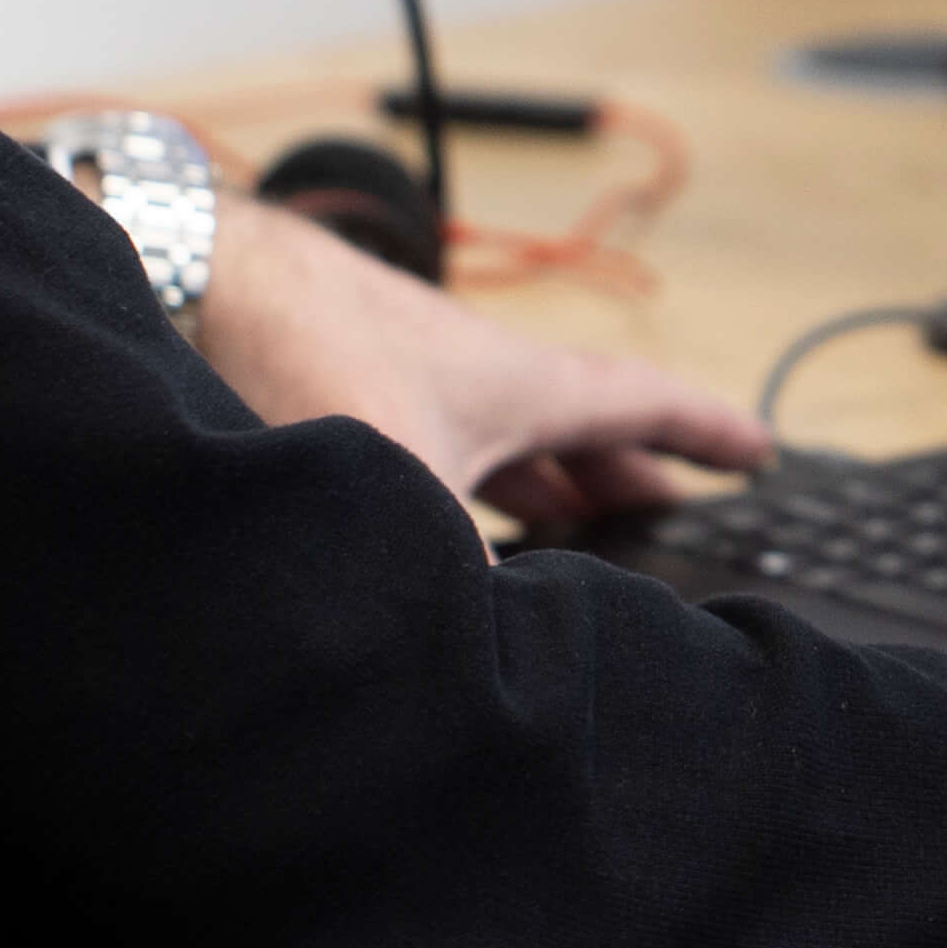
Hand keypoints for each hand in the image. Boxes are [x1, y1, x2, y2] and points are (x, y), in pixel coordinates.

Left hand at [192, 196, 772, 529]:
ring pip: (495, 437)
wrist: (188, 277)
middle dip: (622, 471)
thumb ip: (451, 583)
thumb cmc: (298, 346)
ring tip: (567, 527)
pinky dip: (457, 488)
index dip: (704, 432)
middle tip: (668, 506)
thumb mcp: (397, 483)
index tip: (758, 451)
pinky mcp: (336, 395)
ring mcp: (403, 380)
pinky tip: (434, 526)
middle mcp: (468, 373)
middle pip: (570, 426)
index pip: (638, 402)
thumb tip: (492, 670)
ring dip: (538, 482)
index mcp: (514, 381)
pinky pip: (429, 447)